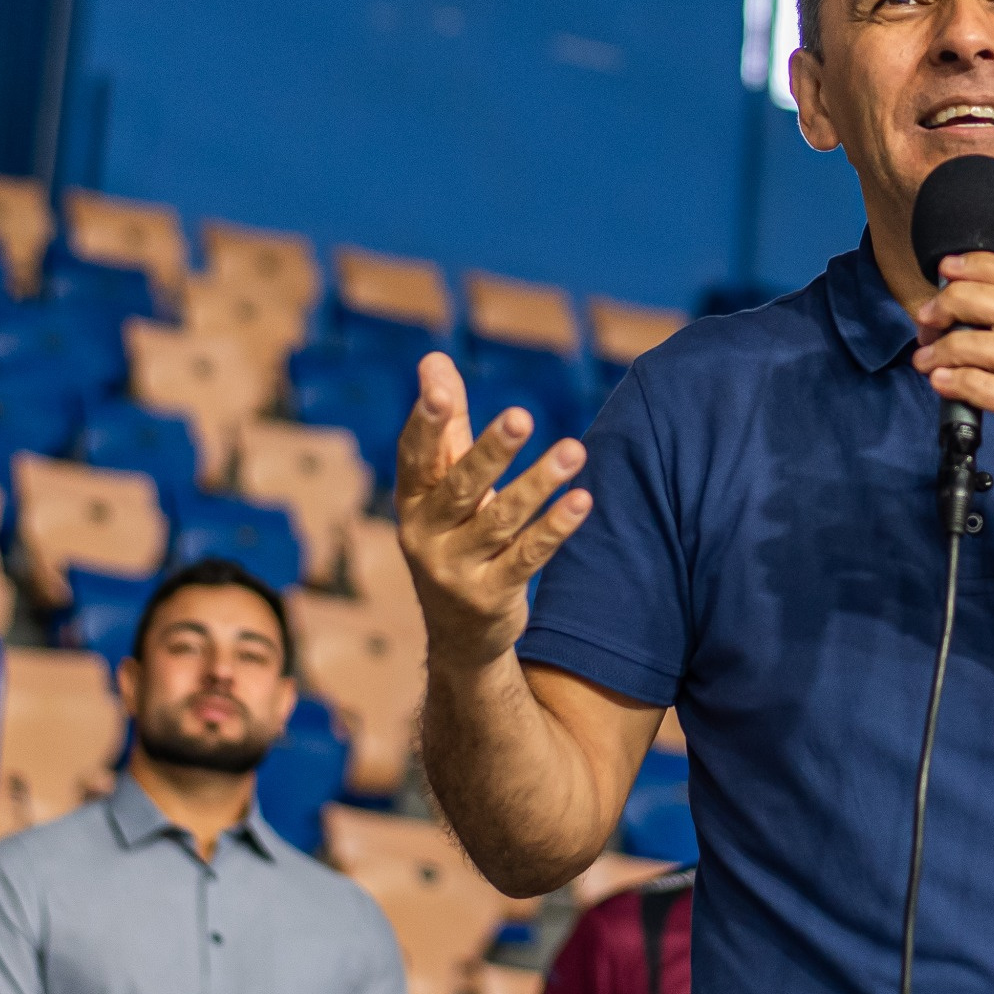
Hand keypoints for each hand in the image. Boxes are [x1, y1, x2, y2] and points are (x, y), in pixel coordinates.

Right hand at [395, 354, 591, 669]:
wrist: (459, 635)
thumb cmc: (454, 536)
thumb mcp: (443, 486)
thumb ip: (445, 424)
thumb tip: (432, 358)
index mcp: (411, 502)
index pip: (414, 457)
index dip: (425, 423)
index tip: (440, 389)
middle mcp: (425, 535)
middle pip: (460, 487)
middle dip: (489, 451)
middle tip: (521, 415)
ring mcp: (456, 570)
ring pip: (501, 520)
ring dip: (539, 483)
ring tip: (574, 450)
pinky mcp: (491, 597)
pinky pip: (528, 557)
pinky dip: (555, 528)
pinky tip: (582, 501)